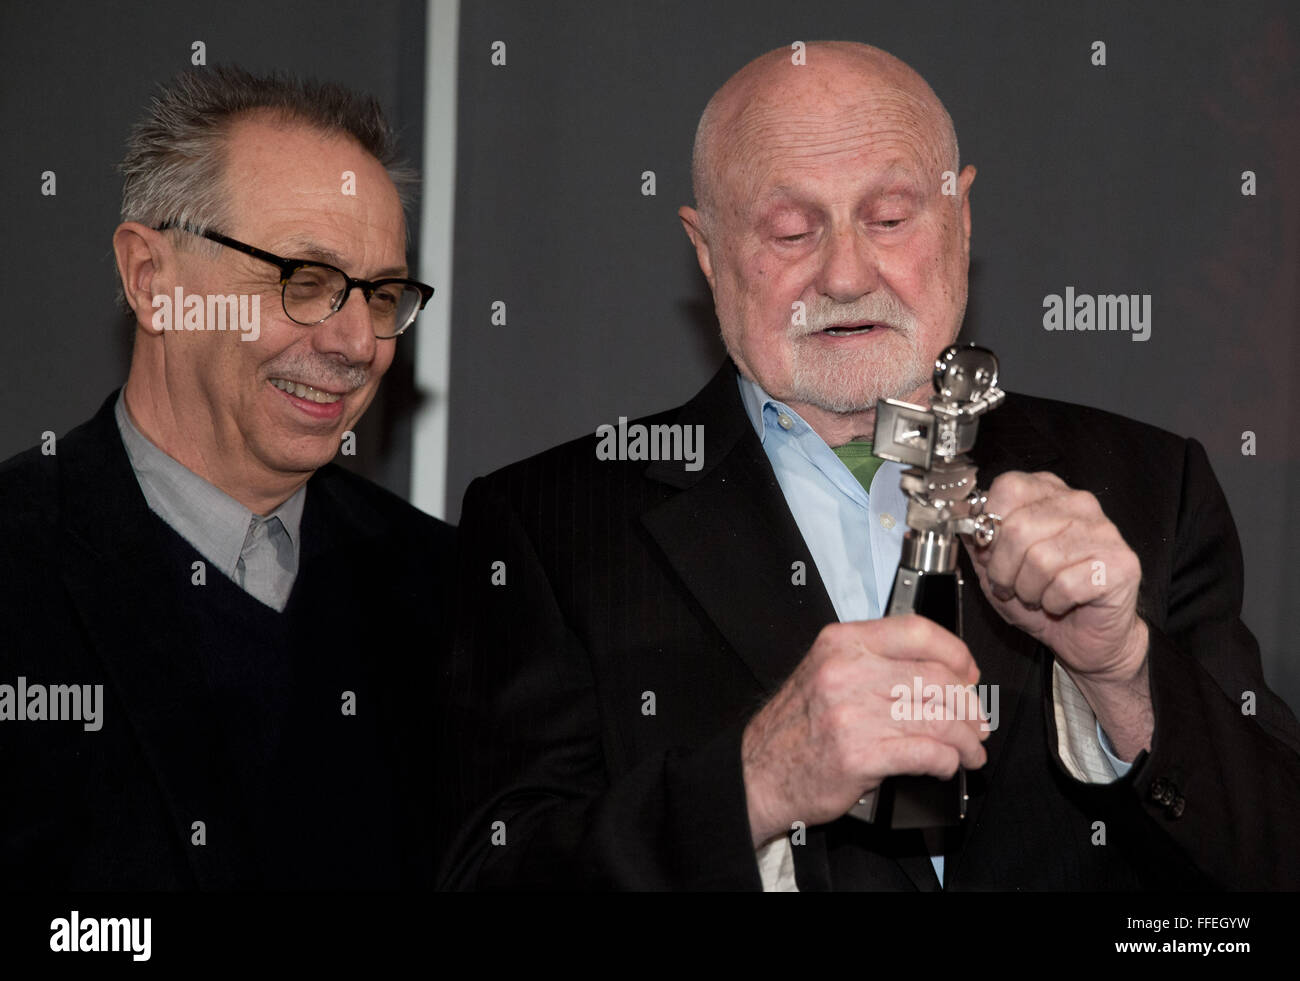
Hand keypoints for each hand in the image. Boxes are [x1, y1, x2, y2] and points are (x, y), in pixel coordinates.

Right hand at [741, 615, 989, 846]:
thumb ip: (874, 662)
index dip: (955, 652)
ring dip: (966, 739)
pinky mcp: (861, 755)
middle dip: (968, 704)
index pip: (917, 631)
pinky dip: (948, 762)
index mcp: (841, 643)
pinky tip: (947, 765)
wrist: (759, 773)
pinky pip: (926, 752)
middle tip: (977, 721)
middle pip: (936, 678)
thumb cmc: (796, 727)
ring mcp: (853, 714)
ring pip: (939, 718)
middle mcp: (847, 672)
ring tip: (971, 750)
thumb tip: (940, 673)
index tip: (968, 672)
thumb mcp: (825, 671)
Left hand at [965, 471, 1152, 759]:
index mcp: (1048, 493)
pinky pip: (1065, 584)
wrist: (1086, 636)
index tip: (989, 551)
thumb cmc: (1043, 597)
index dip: (988, 526)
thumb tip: (959, 516)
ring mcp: (1104, 532)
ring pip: (1040, 558)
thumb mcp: (995, 565)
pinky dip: (1053, 602)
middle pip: (1019, 527)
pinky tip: (1059, 603)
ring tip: (1037, 595)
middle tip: (1009, 585)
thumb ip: (977, 537)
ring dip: (1028, 589)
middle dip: (1003, 567)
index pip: (1007, 488)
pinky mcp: (1120, 564)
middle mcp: (1079, 504)